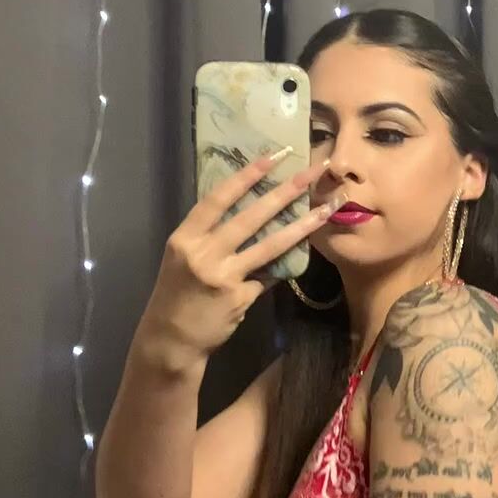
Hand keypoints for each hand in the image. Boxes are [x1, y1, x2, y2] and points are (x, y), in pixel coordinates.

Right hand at [143, 149, 349, 362]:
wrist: (171, 340)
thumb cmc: (177, 295)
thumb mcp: (184, 259)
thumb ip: (210, 237)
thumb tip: (249, 212)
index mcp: (185, 238)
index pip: (218, 199)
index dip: (246, 176)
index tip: (272, 157)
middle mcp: (204, 253)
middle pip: (251, 216)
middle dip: (286, 191)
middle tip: (312, 170)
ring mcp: (224, 276)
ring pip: (270, 244)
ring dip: (302, 224)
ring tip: (326, 207)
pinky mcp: (241, 297)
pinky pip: (269, 275)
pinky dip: (282, 266)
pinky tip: (302, 256)